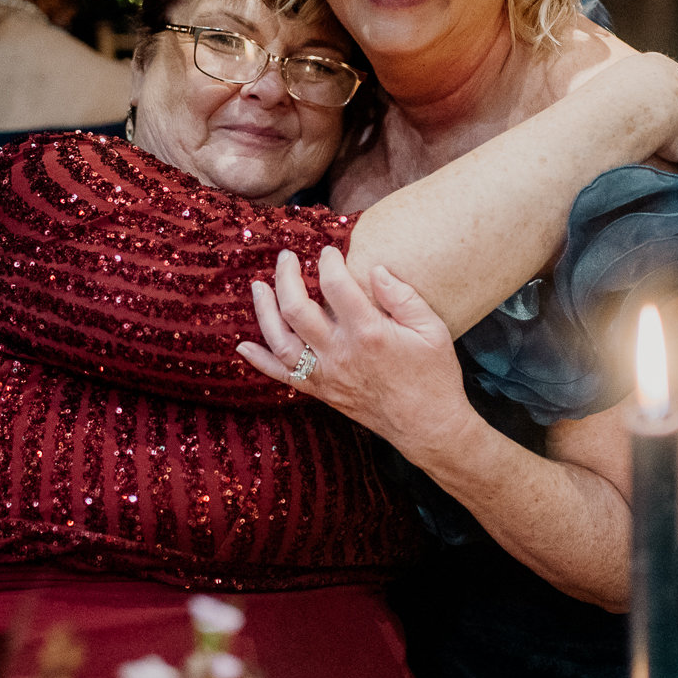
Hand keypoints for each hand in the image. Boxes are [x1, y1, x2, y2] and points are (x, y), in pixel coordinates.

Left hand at [236, 247, 472, 459]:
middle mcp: (340, 353)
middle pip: (296, 309)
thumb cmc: (434, 376)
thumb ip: (403, 296)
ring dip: (264, 311)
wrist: (427, 426)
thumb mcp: (432, 329)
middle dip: (286, 277)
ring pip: (280, 341)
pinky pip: (282, 376)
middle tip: (286, 258)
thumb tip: (376, 269)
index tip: (329, 251)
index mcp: (368, 333)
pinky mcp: (321, 391)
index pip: (335, 285)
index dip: (328, 261)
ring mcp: (326, 375)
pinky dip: (259, 361)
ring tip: (258, 287)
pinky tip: (243, 345)